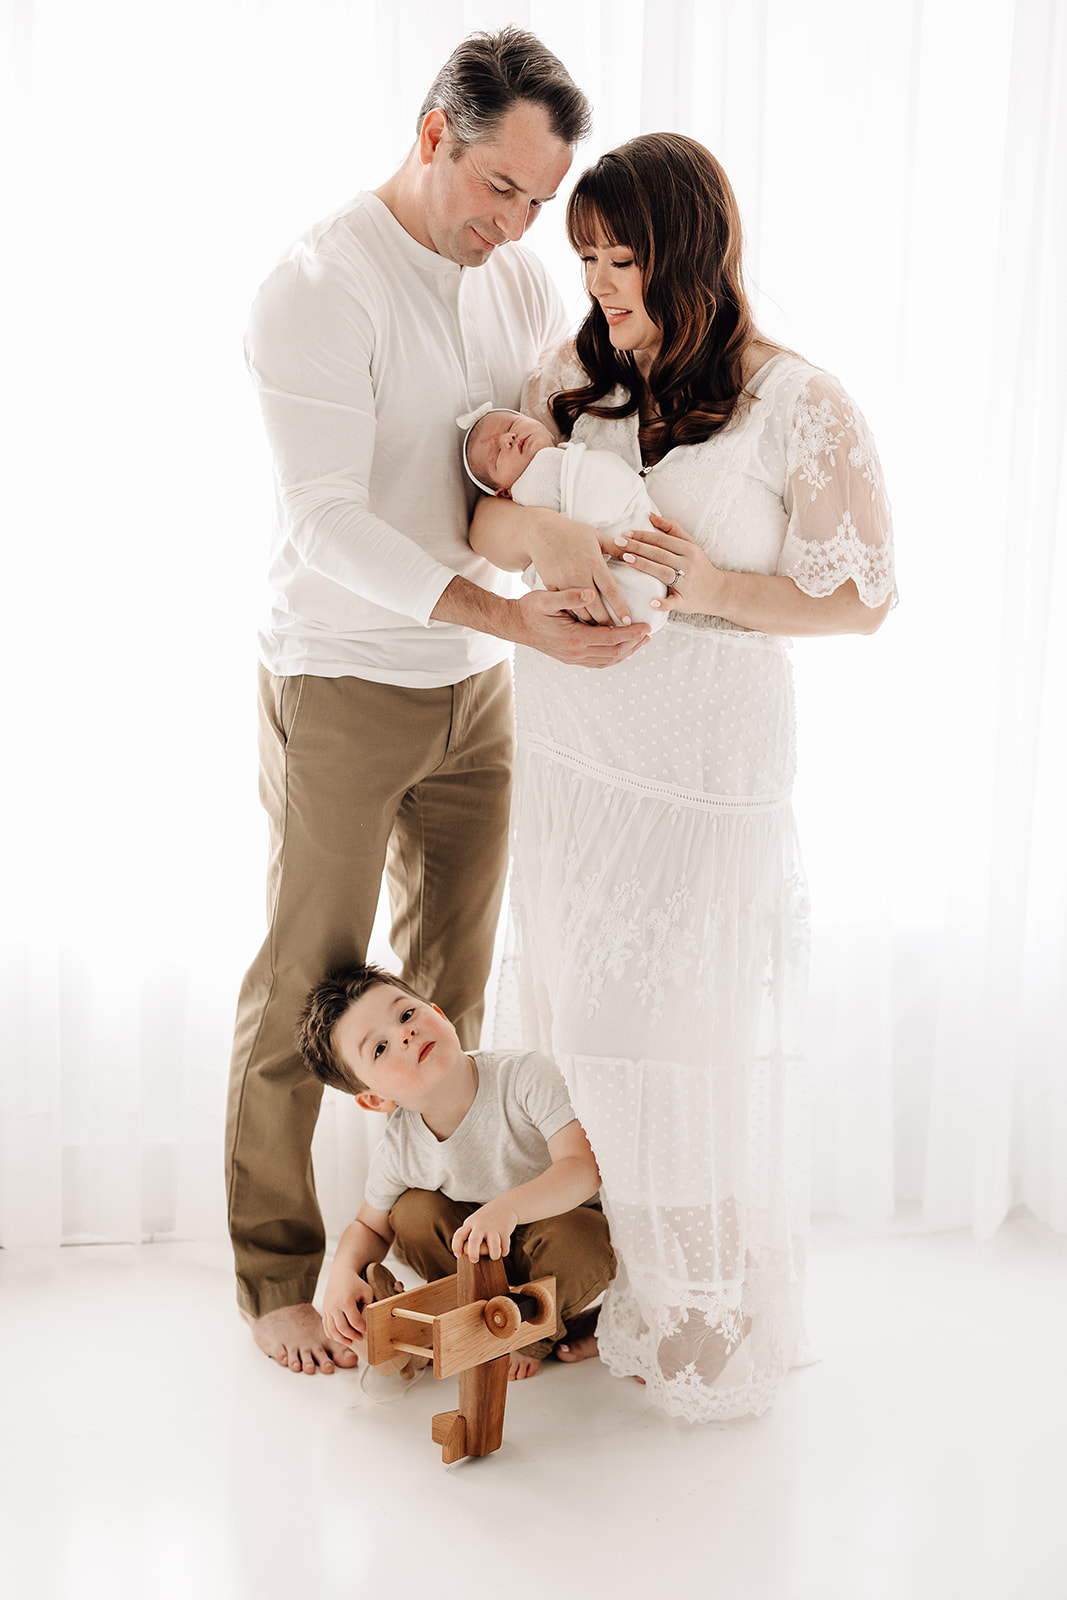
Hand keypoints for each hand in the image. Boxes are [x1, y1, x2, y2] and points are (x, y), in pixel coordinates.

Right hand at [321, 1266, 373, 1347]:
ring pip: (332, 1331)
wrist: (341, 1274)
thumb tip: (370, 1321)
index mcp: (346, 1301)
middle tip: (360, 1338)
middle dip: (352, 1336)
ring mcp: (327, 1309)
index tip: (367, 1331)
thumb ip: (370, 1305)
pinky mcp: (324, 1311)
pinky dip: (333, 1335)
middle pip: (342, 1328)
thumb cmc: (356, 1283)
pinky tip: (341, 1338)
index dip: (362, 1328)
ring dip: (342, 1339)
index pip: (355, 1321)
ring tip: (351, 1342)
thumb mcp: (367, 1291)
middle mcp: (334, 1306)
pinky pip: (326, 1328)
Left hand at [452, 1200, 519, 1262]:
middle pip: (474, 1240)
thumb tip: (465, 1254)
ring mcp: (493, 1227)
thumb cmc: (487, 1217)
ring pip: (494, 1245)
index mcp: (470, 1223)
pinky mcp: (505, 1229)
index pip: (459, 1235)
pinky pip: (505, 1244)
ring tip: (494, 1257)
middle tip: (474, 1260)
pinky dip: (504, 1251)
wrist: (505, 1204)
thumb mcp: (475, 1221)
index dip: (456, 1247)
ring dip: (494, 1254)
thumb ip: (470, 1233)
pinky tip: (503, 1252)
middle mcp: (481, 1225)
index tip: (458, 1255)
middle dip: (473, 1253)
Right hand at [514, 587, 649, 668]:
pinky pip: (599, 662)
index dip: (631, 633)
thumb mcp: (546, 599)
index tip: (646, 627)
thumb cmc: (529, 609)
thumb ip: (569, 596)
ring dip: (626, 651)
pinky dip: (614, 656)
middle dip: (633, 644)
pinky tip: (621, 647)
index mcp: (574, 638)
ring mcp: (574, 658)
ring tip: (640, 641)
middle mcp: (576, 652)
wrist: (514, 624)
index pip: (611, 638)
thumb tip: (590, 593)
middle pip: (614, 653)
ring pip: (607, 660)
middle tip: (648, 633)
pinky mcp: (571, 658)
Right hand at [527, 513, 634, 626]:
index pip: (611, 591)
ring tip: (605, 633)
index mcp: (593, 562)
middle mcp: (579, 575)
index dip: (620, 608)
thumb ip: (616, 548)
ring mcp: (563, 583)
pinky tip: (585, 625)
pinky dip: (576, 618)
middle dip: (608, 623)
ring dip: (593, 625)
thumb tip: (635, 554)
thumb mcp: (596, 536)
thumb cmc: (571, 533)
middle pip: (597, 608)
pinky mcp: (551, 587)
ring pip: (581, 612)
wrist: (540, 532)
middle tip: (619, 633)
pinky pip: (566, 608)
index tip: (628, 621)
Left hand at [613, 513, 723, 617]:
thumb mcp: (690, 544)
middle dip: (638, 547)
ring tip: (626, 559)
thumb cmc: (698, 566)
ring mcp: (687, 583)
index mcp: (688, 549)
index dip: (643, 535)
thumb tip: (650, 514)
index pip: (662, 540)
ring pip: (664, 573)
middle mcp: (688, 564)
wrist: (718, 591)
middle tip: (618, 543)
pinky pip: (673, 602)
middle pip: (660, 554)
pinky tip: (651, 602)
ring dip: (645, 566)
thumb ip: (671, 528)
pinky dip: (663, 603)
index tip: (625, 533)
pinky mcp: (686, 601)